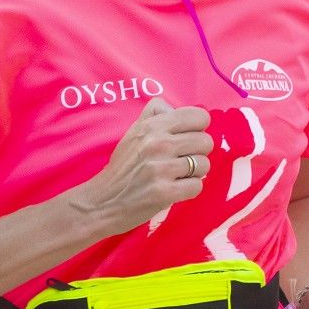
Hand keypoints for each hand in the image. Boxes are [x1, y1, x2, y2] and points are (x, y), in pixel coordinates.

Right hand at [66, 97, 212, 237]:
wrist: (103, 200)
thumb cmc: (122, 166)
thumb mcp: (133, 132)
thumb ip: (153, 114)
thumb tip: (174, 108)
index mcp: (152, 126)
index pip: (199, 117)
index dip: (198, 129)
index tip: (187, 138)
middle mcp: (158, 143)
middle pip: (206, 142)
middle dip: (198, 152)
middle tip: (182, 160)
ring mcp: (161, 169)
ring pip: (204, 164)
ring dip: (194, 173)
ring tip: (177, 175)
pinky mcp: (164, 193)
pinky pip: (197, 186)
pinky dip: (189, 190)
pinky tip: (174, 189)